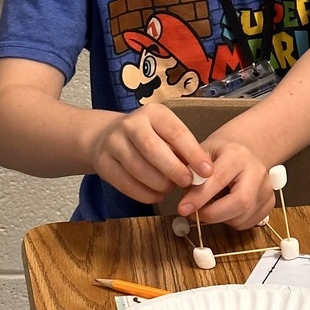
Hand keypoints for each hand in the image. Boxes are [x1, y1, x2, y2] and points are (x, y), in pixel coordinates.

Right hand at [88, 104, 212, 204]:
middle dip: (173, 169)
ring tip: (170, 188)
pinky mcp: (103, 162)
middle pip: (153, 148)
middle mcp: (131, 124)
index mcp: (154, 113)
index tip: (207, 171)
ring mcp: (114, 142)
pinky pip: (124, 183)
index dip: (193, 153)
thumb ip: (182, 149)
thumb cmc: (149, 136)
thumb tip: (202, 172)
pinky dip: (144, 194)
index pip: (176, 132)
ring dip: (158, 183)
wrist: (106, 136)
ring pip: (137, 167)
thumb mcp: (165, 132)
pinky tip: (156, 195)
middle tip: (187, 182)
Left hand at [178, 139, 274, 229]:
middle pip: (240, 202)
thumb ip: (191, 174)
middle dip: (213, 214)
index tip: (183, 208)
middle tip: (195, 214)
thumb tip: (185, 202)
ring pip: (241, 217)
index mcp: (237, 155)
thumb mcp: (201, 153)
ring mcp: (266, 188)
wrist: (246, 150)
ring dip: (219, 218)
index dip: (199, 198)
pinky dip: (231, 220)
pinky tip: (226, 206)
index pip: (219, 179)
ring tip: (211, 204)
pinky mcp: (270, 202)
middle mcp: (256, 171)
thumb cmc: (221, 153)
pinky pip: (247, 223)